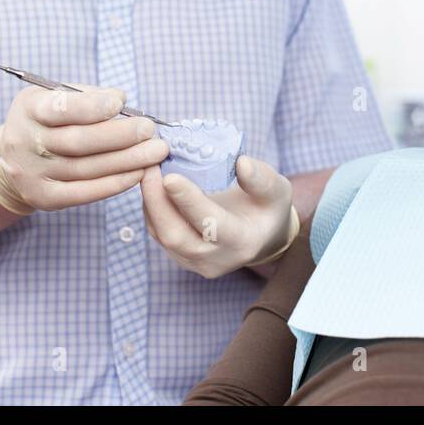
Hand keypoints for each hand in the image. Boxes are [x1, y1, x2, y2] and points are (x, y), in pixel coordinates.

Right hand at [0, 85, 169, 213]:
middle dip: (120, 135)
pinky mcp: (44, 197)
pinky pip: (84, 193)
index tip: (121, 103)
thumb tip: (120, 100)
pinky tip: (138, 173)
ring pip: (86, 168)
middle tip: (149, 130)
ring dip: (127, 161)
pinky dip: (114, 183)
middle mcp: (25, 141)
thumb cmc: (46, 120)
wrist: (14, 159)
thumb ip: (87, 96)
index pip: (61, 108)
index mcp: (28, 108)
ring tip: (155, 152)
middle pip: (78, 141)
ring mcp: (32, 173)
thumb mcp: (55, 96)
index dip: (93, 106)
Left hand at [140, 155, 299, 278]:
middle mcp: (214, 259)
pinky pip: (157, 232)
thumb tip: (241, 163)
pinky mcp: (178, 255)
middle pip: (176, 236)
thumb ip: (261, 179)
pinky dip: (150, 206)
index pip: (210, 225)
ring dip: (149, 202)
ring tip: (146, 168)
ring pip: (161, 235)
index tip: (170, 177)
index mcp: (242, 243)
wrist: (261, 237)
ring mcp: (193, 261)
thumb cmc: (268, 209)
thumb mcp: (277, 190)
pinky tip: (150, 182)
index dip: (189, 202)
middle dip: (157, 201)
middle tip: (149, 167)